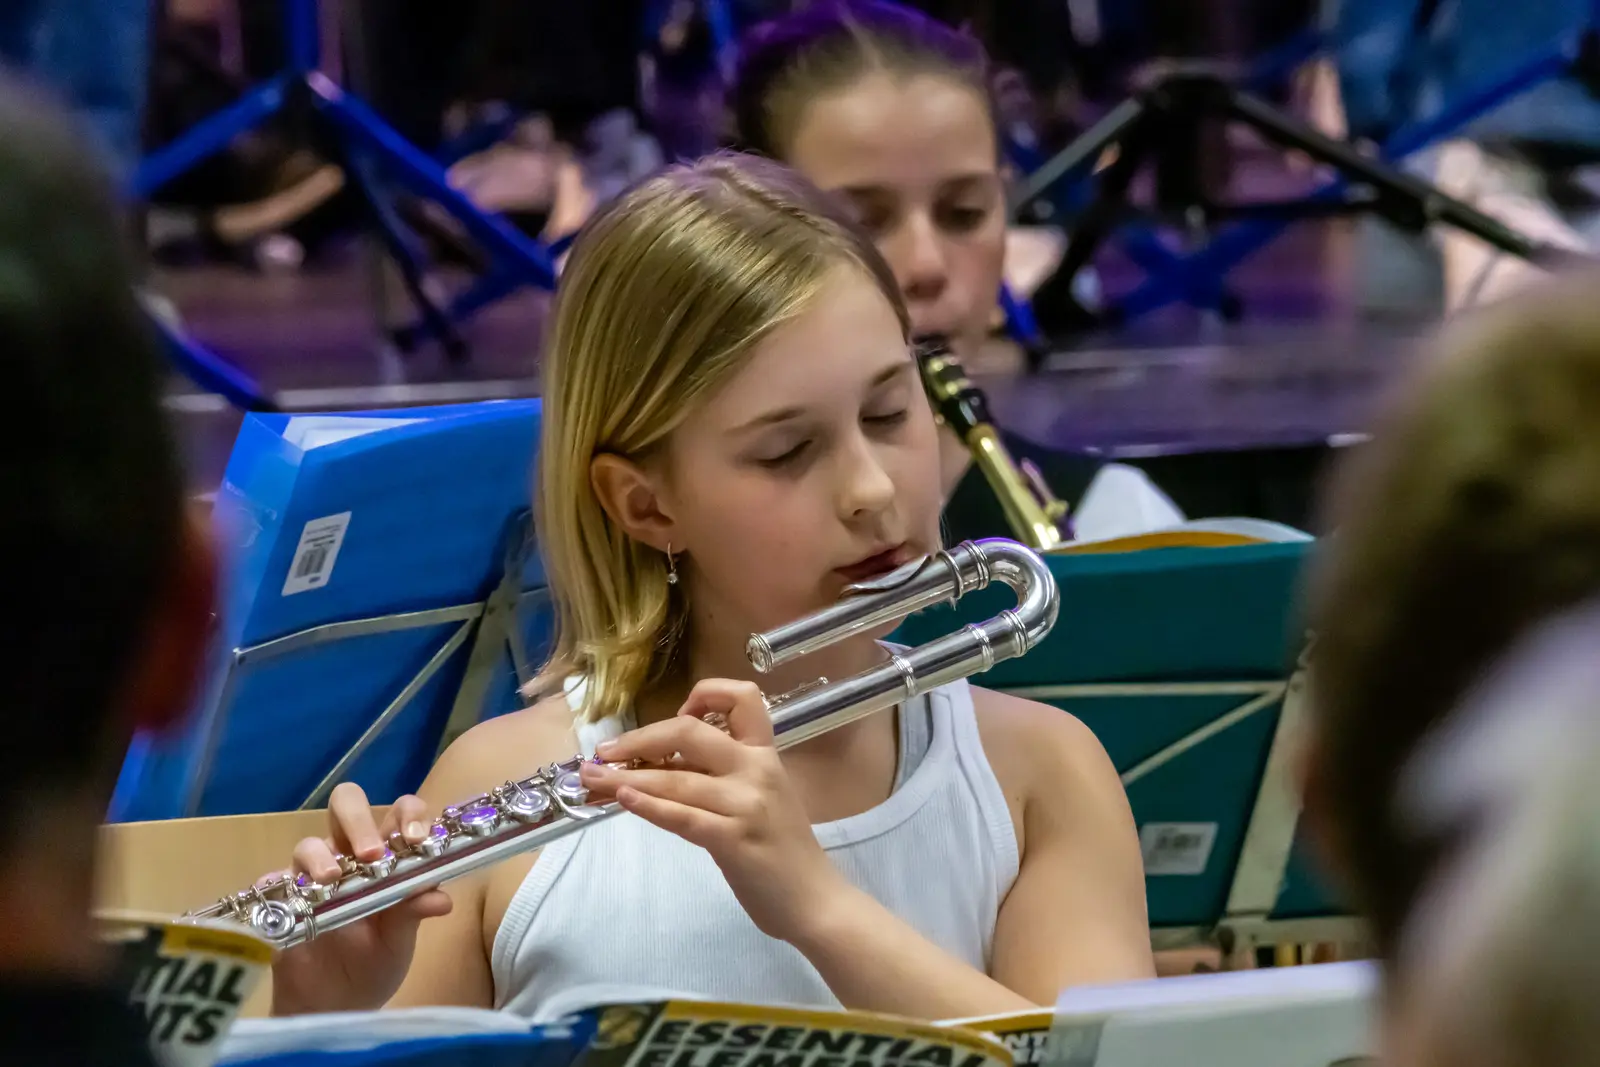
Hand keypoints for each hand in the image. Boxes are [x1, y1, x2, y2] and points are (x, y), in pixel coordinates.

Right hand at [266, 783, 452, 1014]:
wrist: (336, 1004)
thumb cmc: (374, 963)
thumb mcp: (400, 941)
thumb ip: (414, 914)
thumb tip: (441, 899)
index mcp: (386, 856)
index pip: (399, 813)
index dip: (408, 814)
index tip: (415, 838)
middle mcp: (348, 855)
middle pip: (346, 806)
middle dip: (358, 820)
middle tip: (370, 854)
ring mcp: (311, 876)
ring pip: (309, 844)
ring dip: (319, 856)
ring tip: (331, 879)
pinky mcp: (283, 900)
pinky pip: (272, 882)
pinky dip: (279, 884)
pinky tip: (288, 899)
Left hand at [577, 679, 848, 943]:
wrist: (816, 900)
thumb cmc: (785, 850)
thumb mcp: (761, 798)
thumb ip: (722, 777)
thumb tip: (660, 765)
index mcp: (766, 754)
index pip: (743, 697)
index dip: (706, 693)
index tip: (679, 710)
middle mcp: (756, 769)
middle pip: (689, 731)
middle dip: (639, 739)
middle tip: (604, 752)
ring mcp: (745, 804)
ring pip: (675, 778)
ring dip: (626, 778)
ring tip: (593, 779)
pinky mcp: (733, 840)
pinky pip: (683, 816)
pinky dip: (649, 806)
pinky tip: (625, 800)